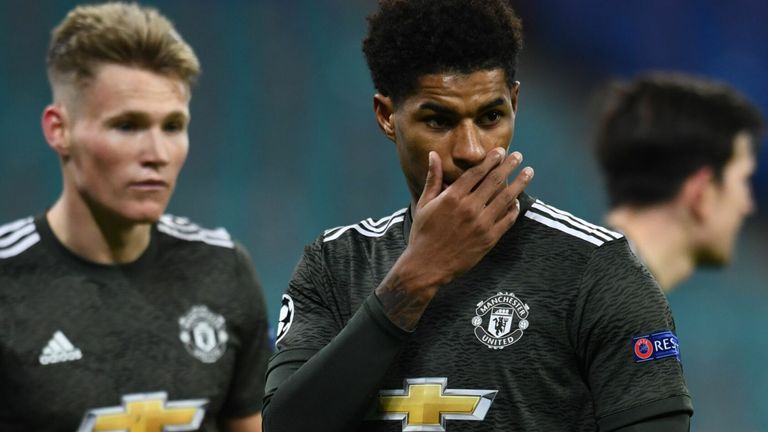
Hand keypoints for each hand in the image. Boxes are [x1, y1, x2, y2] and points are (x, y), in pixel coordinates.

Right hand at [375, 148, 533, 329]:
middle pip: (495, 181)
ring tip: (528, 173)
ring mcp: (481, 224)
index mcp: (452, 197)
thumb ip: (432, 178)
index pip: (477, 172)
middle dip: (509, 166)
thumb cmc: (423, 233)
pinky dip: (514, 209)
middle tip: (519, 156)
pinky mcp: (489, 239)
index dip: (491, 160)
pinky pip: (507, 221)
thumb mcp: (425, 204)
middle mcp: (469, 208)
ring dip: (519, 184)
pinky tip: (517, 202)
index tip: (501, 151)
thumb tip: (433, 154)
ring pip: (505, 199)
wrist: (427, 265)